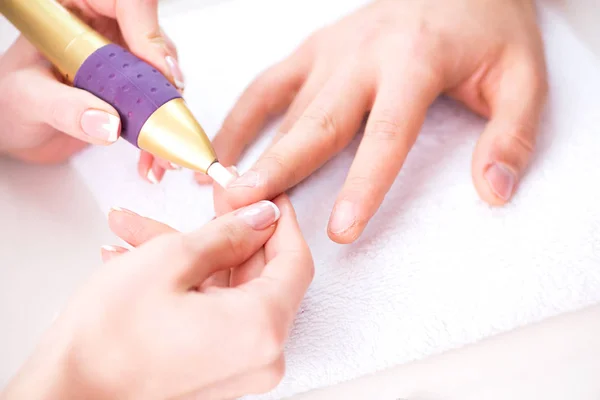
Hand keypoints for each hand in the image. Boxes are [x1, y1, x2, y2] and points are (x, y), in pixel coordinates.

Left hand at [0, 0, 183, 181]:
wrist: (14, 128)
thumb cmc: (9, 102)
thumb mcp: (29, 99)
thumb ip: (65, 108)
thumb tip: (109, 124)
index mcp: (74, 11)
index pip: (127, 4)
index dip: (148, 33)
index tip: (158, 70)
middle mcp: (102, 29)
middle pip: (153, 41)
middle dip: (165, 82)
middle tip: (166, 116)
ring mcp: (119, 58)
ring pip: (163, 73)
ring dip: (168, 112)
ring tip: (161, 148)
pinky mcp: (130, 85)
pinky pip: (158, 100)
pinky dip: (161, 129)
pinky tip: (152, 153)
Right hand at [2, 196, 313, 399]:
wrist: (64, 395)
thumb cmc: (107, 339)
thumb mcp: (170, 260)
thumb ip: (228, 233)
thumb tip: (261, 216)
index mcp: (262, 328)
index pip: (296, 260)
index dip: (280, 220)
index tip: (262, 195)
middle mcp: (261, 355)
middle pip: (261, 274)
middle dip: (228, 231)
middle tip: (208, 199)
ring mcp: (238, 366)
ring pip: (229, 290)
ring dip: (193, 255)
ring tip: (142, 230)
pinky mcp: (216, 368)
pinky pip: (215, 313)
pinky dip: (187, 284)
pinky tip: (142, 259)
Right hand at [202, 0, 547, 242]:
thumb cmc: (485, 27)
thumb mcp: (522, 79)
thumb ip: (510, 136)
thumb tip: (493, 191)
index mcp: (415, 62)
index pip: (387, 134)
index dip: (363, 184)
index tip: (341, 228)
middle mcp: (364, 56)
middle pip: (316, 122)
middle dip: (278, 169)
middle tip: (244, 205)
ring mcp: (332, 50)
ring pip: (285, 108)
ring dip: (251, 150)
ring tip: (221, 189)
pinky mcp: (315, 50)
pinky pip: (269, 85)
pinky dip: (242, 118)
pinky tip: (223, 149)